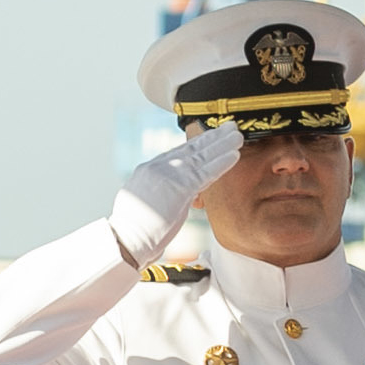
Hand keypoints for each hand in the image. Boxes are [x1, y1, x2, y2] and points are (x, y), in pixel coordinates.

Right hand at [111, 125, 245, 266]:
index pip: (179, 152)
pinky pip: (204, 173)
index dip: (199, 142)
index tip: (214, 134)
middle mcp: (157, 167)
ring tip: (238, 136)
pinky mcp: (177, 188)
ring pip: (200, 156)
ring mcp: (167, 175)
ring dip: (221, 145)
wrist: (127, 238)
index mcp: (150, 169)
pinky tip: (234, 155)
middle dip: (212, 136)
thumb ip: (165, 189)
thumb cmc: (139, 227)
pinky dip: (221, 163)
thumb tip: (179, 190)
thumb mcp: (150, 200)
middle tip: (231, 126)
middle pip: (191, 148)